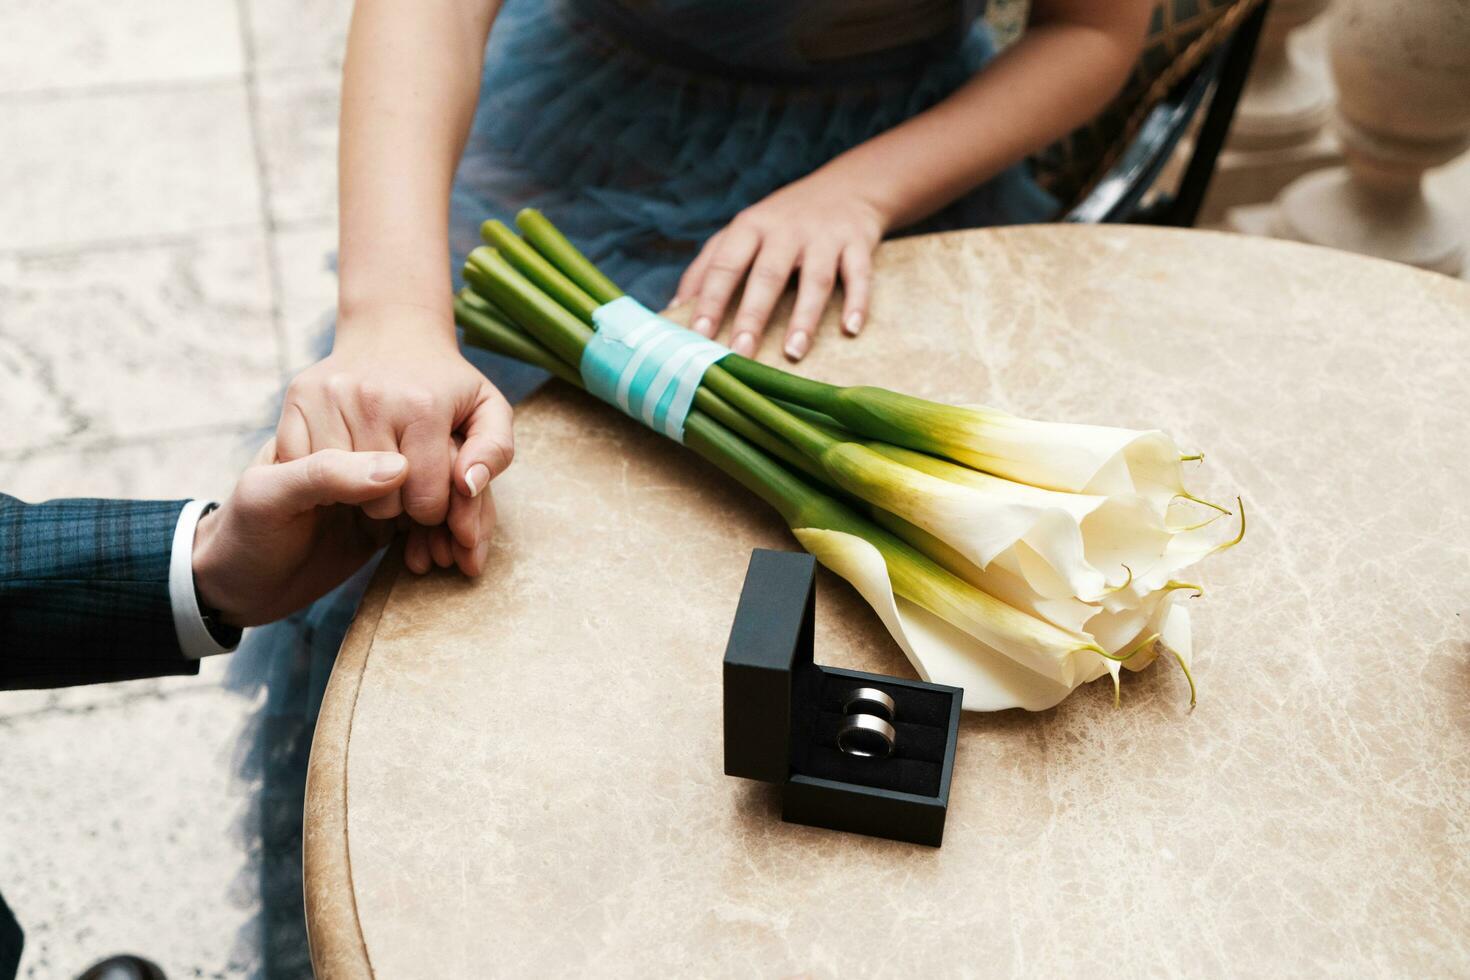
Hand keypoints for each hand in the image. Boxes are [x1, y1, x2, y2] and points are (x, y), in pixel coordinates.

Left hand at [190, 442, 484, 626]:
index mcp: (338, 429)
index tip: (459, 518)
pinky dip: (447, 540)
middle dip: (462, 509)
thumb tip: (399, 468)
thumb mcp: (269, 497)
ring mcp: (380, 488)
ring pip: (444, 495)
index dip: (444, 481)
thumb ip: (327, 473)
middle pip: (439, 467)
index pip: (412, 444)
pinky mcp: (388, 520)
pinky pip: (433, 522)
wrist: (230, 585)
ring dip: (461, 527)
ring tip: (462, 562)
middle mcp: (365, 452)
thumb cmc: (240, 533)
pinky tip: (450, 561)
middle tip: (464, 550)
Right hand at [276, 305, 513, 572]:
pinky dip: (324, 475)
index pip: (425, 501)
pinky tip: (347, 461)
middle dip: (397, 502)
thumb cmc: (447, 383)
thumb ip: (494, 452)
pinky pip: (303, 467)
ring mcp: (329, 397)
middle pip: (380, 502)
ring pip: (340, 491)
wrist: (393, 331)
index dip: (433, 508)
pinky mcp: (297, 397)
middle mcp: (372, 399)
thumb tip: (467, 486)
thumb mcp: (488, 411)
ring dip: (359, 491)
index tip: (434, 491)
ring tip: (376, 469)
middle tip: (404, 479)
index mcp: (423, 406)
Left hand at [675, 174, 887, 361]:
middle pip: (767, 275)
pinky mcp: (858, 243)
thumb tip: (671, 310)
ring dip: (804, 318)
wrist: (846, 187)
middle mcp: (786, 230)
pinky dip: (858, 303)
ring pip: (815, 279)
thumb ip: (707, 267)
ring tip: (792, 353)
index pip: (725, 265)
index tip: (698, 334)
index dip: (711, 300)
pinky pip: (859, 275)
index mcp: (750, 227)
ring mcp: (824, 237)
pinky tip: (851, 330)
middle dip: (753, 316)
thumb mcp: (741, 233)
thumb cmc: (781, 222)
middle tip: (741, 352)